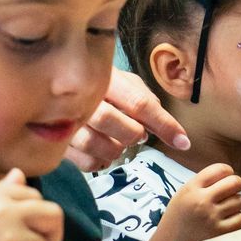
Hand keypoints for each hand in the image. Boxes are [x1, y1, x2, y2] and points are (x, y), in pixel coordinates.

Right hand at [66, 65, 191, 169]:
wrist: (57, 85)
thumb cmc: (100, 85)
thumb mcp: (124, 83)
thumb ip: (143, 98)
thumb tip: (164, 124)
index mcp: (105, 78)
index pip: (139, 102)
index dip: (164, 124)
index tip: (183, 141)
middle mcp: (81, 97)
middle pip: (110, 120)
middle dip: (131, 133)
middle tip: (138, 134)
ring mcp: (64, 120)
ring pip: (94, 144)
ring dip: (115, 149)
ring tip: (118, 142)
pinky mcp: (59, 144)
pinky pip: (85, 162)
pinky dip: (101, 162)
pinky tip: (103, 152)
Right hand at [157, 163, 240, 240]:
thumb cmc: (178, 220)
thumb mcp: (183, 195)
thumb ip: (202, 183)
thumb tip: (229, 175)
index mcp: (191, 189)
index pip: (220, 169)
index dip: (228, 172)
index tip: (227, 177)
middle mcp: (201, 202)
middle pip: (234, 182)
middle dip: (236, 185)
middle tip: (232, 191)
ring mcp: (211, 218)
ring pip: (240, 201)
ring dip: (236, 204)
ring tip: (225, 210)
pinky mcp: (220, 234)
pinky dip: (237, 219)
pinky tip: (227, 222)